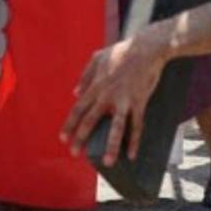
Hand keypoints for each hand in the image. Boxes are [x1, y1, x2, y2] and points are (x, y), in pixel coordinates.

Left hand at [59, 30, 167, 166]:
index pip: (79, 108)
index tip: (63, 138)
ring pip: (115, 128)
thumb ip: (85, 75)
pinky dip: (134, 141)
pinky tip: (132, 155)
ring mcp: (124, 99)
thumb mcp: (98, 57)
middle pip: (91, 120)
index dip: (70, 124)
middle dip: (81, 138)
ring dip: (111, 146)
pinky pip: (136, 125)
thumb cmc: (122, 51)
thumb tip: (75, 93)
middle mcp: (107, 94)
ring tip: (107, 163)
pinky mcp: (139, 102)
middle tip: (75, 153)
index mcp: (96, 85)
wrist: (147, 48)